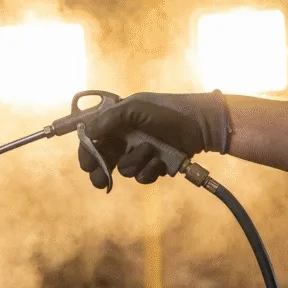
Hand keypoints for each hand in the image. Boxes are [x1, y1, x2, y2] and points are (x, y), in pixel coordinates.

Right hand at [78, 91, 230, 187]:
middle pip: (103, 160)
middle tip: (101, 180)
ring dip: (135, 162)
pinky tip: (159, 161)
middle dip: (101, 171)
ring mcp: (139, 154)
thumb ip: (109, 119)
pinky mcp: (153, 166)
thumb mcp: (135, 108)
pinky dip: (150, 170)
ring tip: (150, 150)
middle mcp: (125, 139)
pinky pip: (142, 177)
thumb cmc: (166, 111)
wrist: (200, 124)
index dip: (87, 152)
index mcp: (117, 123)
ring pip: (124, 169)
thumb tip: (88, 133)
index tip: (87, 164)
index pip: (93, 139)